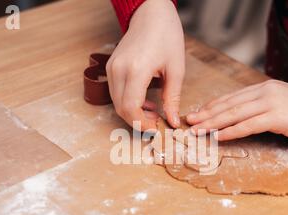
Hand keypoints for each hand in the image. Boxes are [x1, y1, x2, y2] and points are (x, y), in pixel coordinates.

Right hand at [106, 0, 184, 130]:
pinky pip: (115, 93)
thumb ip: (173, 98)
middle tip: (157, 122)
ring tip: (154, 110)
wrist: (151, 14)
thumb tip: (172, 121)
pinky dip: (128, 102)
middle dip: (138, 121)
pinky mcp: (110, 68)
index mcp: (136, 69)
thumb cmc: (167, 36)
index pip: (131, 108)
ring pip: (116, 103)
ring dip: (133, 113)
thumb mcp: (176, 69)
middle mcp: (119, 70)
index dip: (142, 123)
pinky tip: (145, 100)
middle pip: (121, 109)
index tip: (157, 128)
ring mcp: (112, 68)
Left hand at [186, 80, 287, 145]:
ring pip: (234, 114)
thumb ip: (262, 107)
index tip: (197, 113)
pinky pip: (248, 125)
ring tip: (197, 131)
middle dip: (206, 114)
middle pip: (229, 104)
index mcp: (265, 87)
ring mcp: (271, 102)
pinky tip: (218, 137)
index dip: (212, 106)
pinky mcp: (278, 117)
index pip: (232, 97)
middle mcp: (265, 91)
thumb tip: (241, 117)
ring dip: (213, 124)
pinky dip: (231, 132)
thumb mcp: (282, 104)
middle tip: (189, 122)